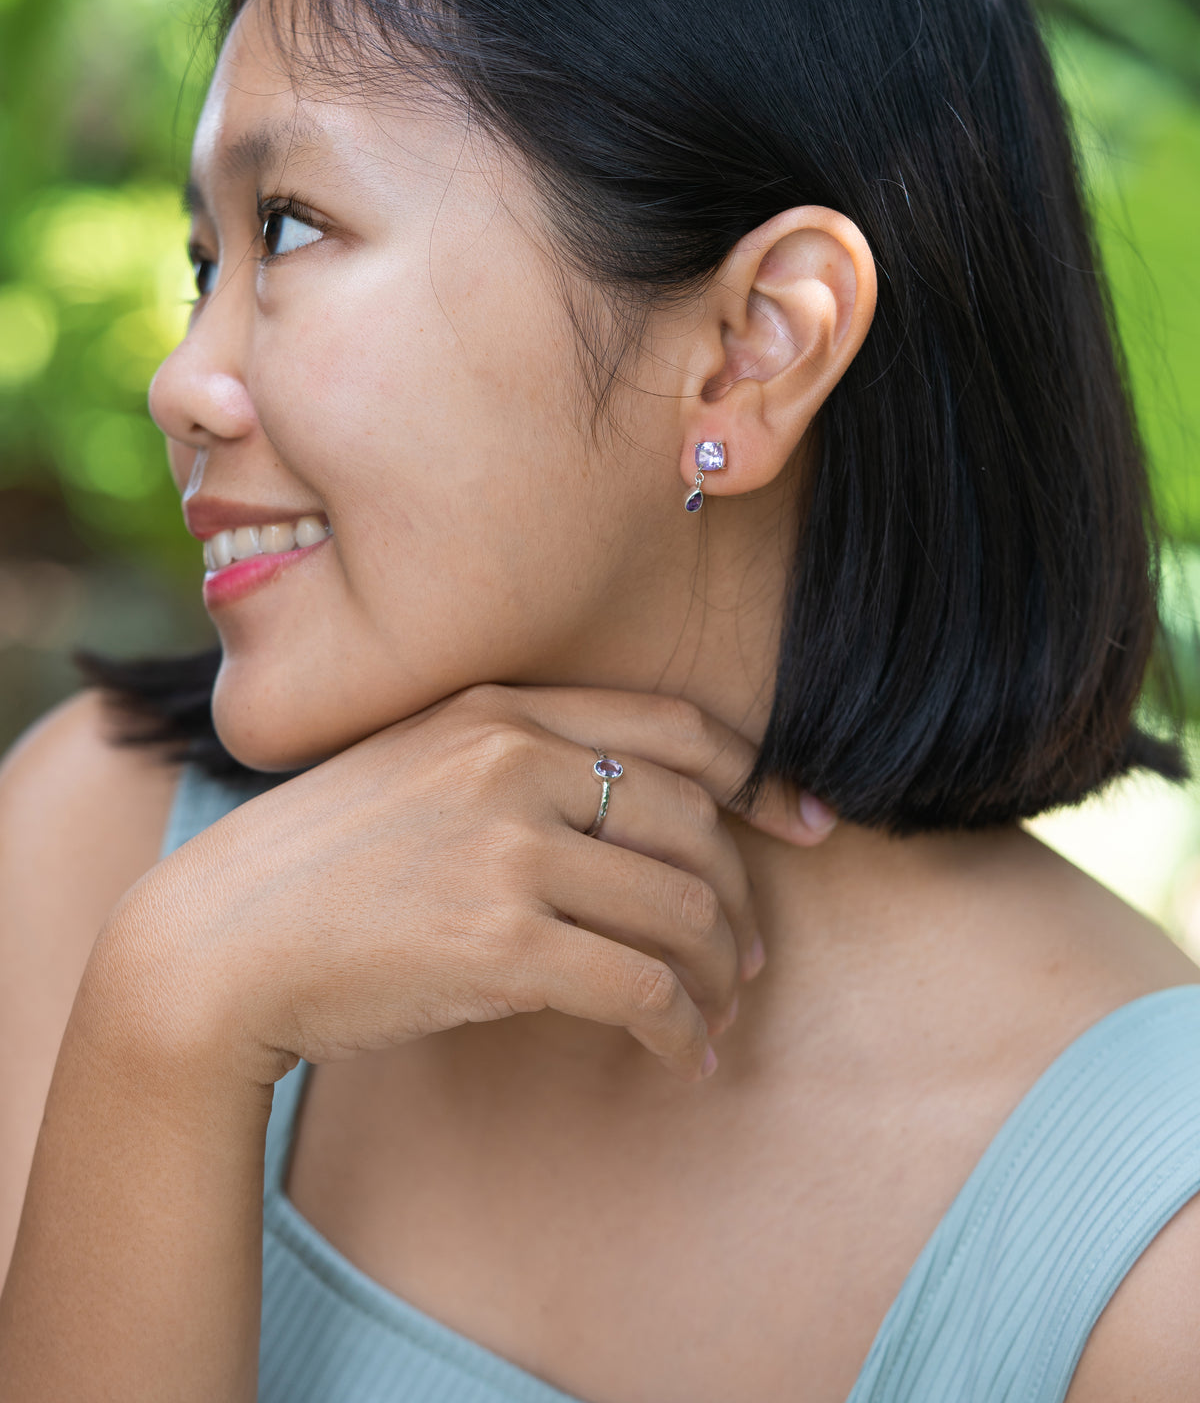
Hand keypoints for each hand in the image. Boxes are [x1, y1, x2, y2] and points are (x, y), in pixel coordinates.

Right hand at [92, 686, 833, 1085]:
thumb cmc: (318, 862)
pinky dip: (679, 1028)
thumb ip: (513, 763)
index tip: (801, 823)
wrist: (219, 940)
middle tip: (750, 952)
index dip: (758, 777)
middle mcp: (514, 760)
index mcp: (500, 707)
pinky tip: (681, 1057)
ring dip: (718, 972)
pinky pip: (640, 986)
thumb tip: (630, 822)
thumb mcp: (414, 767)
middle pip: (691, 824)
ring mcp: (510, 849)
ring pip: (680, 909)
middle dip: (740, 895)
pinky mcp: (502, 944)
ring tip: (716, 1010)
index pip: (676, 728)